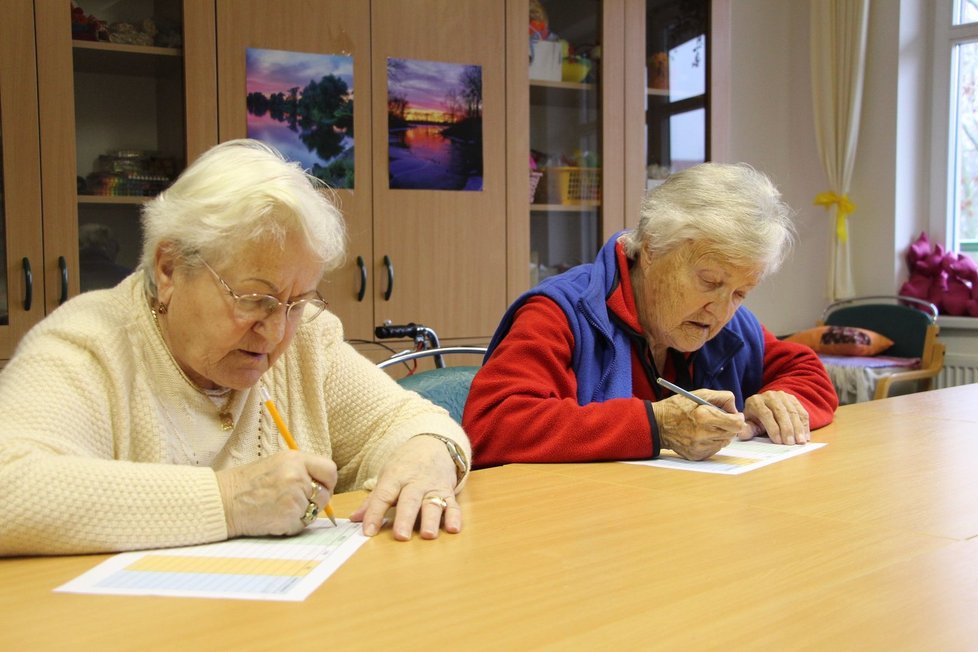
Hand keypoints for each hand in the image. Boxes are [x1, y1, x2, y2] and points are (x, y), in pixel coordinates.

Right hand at [216, 450, 336, 537]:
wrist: (222, 501)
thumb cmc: (245, 484)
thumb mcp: (276, 464)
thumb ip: (300, 471)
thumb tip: (322, 484)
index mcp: (295, 459)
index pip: (329, 470)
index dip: (327, 481)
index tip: (321, 487)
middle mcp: (297, 476)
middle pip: (324, 493)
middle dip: (314, 501)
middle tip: (294, 502)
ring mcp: (294, 497)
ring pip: (314, 511)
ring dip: (302, 514)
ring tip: (278, 508)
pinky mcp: (289, 516)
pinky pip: (301, 525)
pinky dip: (290, 525)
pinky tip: (273, 518)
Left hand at [349, 435, 461, 540]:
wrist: (433, 444)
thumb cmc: (406, 464)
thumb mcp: (387, 475)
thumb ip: (373, 499)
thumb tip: (354, 519)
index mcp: (396, 476)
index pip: (383, 495)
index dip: (374, 513)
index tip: (368, 531)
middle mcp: (415, 482)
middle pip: (409, 501)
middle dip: (405, 518)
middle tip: (401, 536)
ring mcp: (433, 487)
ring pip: (433, 504)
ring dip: (431, 520)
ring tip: (428, 535)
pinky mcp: (448, 492)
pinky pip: (453, 505)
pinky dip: (454, 517)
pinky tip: (453, 529)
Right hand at [653, 389, 744, 459]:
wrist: (657, 425)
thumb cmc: (677, 407)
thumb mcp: (699, 393)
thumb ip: (722, 397)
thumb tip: (735, 409)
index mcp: (705, 417)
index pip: (736, 424)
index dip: (738, 418)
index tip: (734, 415)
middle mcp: (703, 434)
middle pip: (732, 433)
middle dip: (729, 425)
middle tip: (720, 420)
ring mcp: (700, 447)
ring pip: (724, 442)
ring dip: (720, 434)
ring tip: (707, 427)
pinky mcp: (697, 455)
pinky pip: (714, 449)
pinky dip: (711, 442)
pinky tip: (701, 435)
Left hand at [739, 390, 810, 443]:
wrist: (765, 407)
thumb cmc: (756, 420)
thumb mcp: (750, 425)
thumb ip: (747, 430)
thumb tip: (741, 433)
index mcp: (755, 401)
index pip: (765, 414)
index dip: (773, 428)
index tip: (778, 441)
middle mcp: (769, 396)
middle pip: (780, 412)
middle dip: (786, 429)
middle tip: (790, 443)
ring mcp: (782, 396)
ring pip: (792, 412)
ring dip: (798, 428)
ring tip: (800, 441)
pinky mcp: (793, 399)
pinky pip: (801, 411)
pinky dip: (805, 425)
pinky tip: (805, 436)